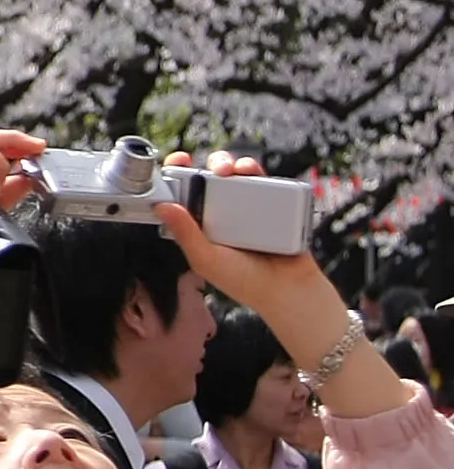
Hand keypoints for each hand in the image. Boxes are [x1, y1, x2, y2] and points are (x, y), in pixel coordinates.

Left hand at [154, 152, 411, 418]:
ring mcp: (255, 219)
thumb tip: (163, 207)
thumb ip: (191, 238)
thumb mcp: (215, 267)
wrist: (305, 305)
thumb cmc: (257, 292)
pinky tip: (254, 172)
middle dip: (208, 166)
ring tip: (234, 167)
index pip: (187, 199)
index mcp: (206, 234)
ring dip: (235, 167)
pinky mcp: (281, 218)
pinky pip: (270, 190)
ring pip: (241, 182)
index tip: (171, 164)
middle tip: (204, 163)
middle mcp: (227, 224)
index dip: (177, 179)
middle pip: (213, 183)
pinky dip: (262, 178)